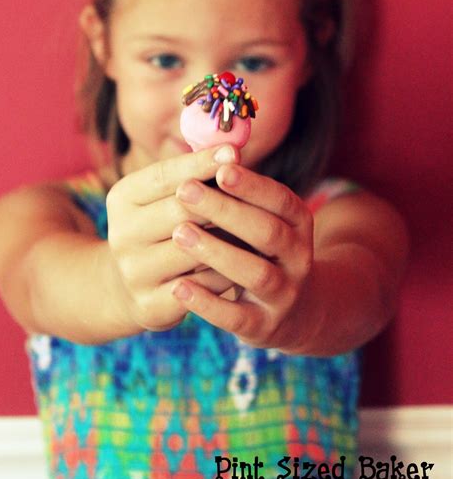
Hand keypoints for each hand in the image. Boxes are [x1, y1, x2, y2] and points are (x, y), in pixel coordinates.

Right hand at [106, 145, 239, 330]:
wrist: (138, 285)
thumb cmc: (166, 225)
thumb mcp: (168, 196)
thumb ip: (195, 174)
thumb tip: (234, 151)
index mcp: (122, 198)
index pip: (164, 175)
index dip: (201, 163)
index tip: (236, 152)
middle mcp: (121, 234)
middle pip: (180, 210)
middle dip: (221, 200)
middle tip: (256, 195)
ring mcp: (134, 273)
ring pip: (196, 250)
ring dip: (230, 238)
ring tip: (261, 228)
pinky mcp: (152, 306)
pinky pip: (204, 286)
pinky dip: (228, 273)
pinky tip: (248, 264)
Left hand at [170, 163, 313, 349]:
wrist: (294, 313)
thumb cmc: (262, 251)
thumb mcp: (262, 219)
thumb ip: (238, 193)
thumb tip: (208, 152)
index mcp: (299, 224)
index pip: (280, 200)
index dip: (252, 185)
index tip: (220, 168)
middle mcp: (298, 258)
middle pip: (268, 232)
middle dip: (227, 210)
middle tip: (186, 191)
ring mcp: (285, 294)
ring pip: (256, 273)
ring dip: (218, 252)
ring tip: (179, 233)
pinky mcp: (265, 326)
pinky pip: (238, 317)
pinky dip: (209, 303)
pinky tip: (179, 287)